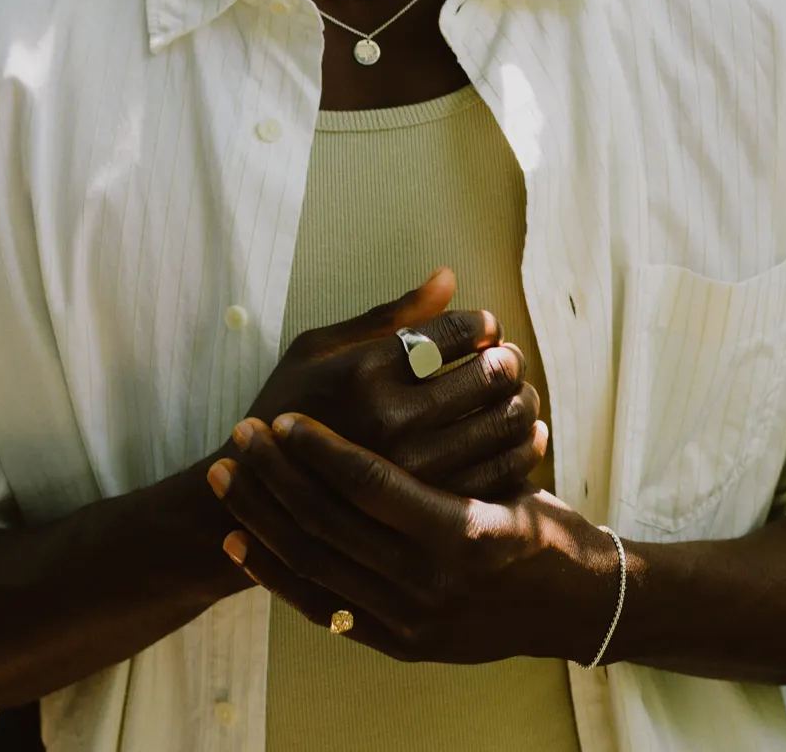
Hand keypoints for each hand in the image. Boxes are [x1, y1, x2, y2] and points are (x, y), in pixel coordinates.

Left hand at [207, 413, 617, 666]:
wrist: (569, 608)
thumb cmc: (540, 518)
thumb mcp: (517, 455)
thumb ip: (467, 388)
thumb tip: (441, 280)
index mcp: (461, 531)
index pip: (371, 485)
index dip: (320, 449)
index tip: (283, 417)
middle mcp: (432, 583)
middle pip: (330, 524)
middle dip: (276, 476)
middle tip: (241, 435)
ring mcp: (410, 618)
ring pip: (315, 564)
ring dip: (263, 517)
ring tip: (229, 476)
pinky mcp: (395, 640)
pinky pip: (319, 608)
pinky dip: (276, 574)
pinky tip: (242, 540)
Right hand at [239, 267, 547, 499]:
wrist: (261, 498)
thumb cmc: (288, 408)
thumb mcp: (318, 349)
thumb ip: (389, 315)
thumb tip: (449, 277)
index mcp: (365, 371)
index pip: (457, 331)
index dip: (483, 324)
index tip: (485, 328)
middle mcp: (392, 419)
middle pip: (490, 373)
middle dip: (507, 357)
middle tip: (504, 357)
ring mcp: (414, 470)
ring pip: (504, 421)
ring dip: (522, 398)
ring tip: (514, 392)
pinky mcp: (430, 510)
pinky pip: (502, 471)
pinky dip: (523, 446)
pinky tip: (522, 431)